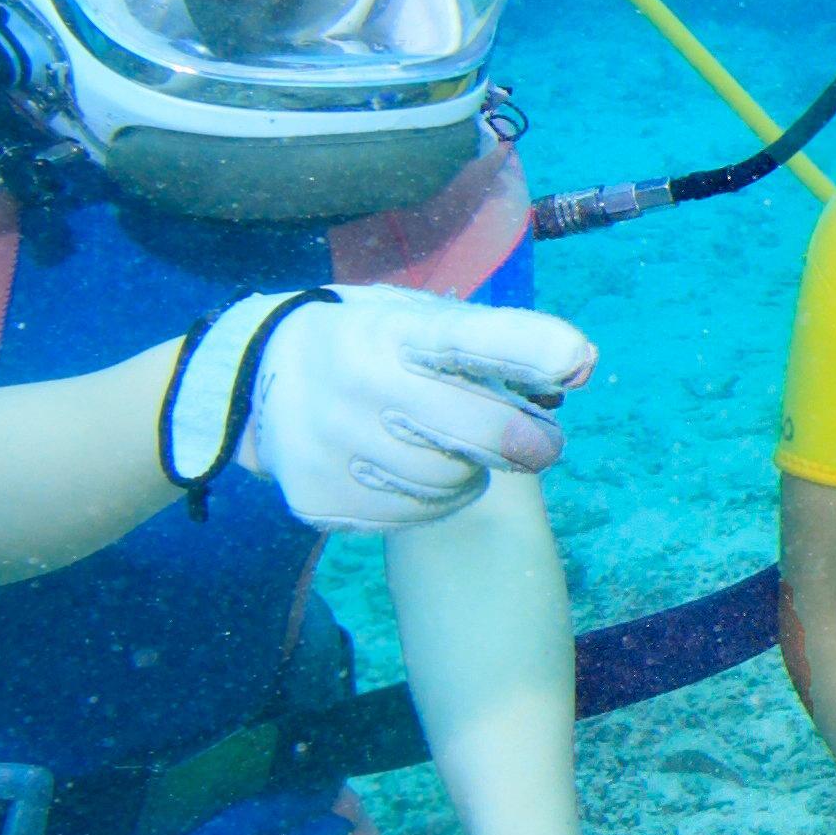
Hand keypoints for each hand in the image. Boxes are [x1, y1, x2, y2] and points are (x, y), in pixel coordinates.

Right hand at [190, 286, 595, 533]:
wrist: (256, 379)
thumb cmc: (371, 344)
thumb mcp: (417, 318)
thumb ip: (496, 339)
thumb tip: (579, 365)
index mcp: (389, 329)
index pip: (465, 339)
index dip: (525, 348)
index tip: (574, 359)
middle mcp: (355, 381)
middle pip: (475, 431)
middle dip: (527, 442)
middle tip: (542, 444)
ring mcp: (330, 443)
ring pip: (449, 483)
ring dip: (470, 473)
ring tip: (450, 449)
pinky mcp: (317, 495)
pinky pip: (411, 516)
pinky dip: (430, 501)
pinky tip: (411, 472)